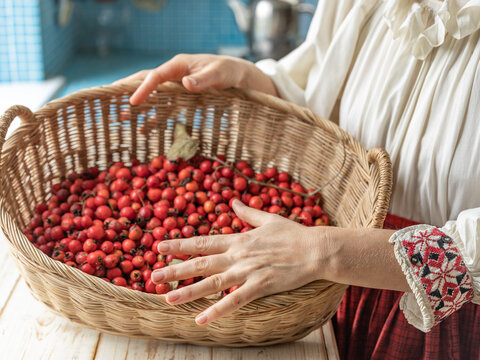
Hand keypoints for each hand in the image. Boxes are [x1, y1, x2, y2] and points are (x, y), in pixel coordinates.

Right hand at [114, 54, 278, 104]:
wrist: (237, 76)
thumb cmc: (228, 72)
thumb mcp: (219, 74)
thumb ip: (203, 80)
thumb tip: (186, 84)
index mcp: (179, 65)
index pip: (156, 76)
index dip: (143, 88)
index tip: (132, 102)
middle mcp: (173, 74)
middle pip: (146, 81)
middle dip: (129, 91)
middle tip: (110, 101)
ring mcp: (175, 85)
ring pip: (152, 95)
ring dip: (138, 106)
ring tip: (121, 118)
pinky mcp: (180, 97)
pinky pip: (163, 106)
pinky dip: (153, 116)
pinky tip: (145, 129)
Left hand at [151, 199, 326, 324]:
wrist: (316, 249)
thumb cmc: (294, 234)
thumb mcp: (268, 219)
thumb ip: (247, 212)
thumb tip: (232, 202)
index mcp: (239, 239)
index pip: (203, 242)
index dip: (180, 244)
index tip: (159, 246)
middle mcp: (238, 255)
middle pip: (201, 263)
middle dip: (175, 270)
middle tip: (153, 276)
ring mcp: (248, 271)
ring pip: (213, 283)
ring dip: (189, 291)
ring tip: (168, 298)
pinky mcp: (261, 286)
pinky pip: (235, 300)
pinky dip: (217, 310)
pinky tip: (201, 319)